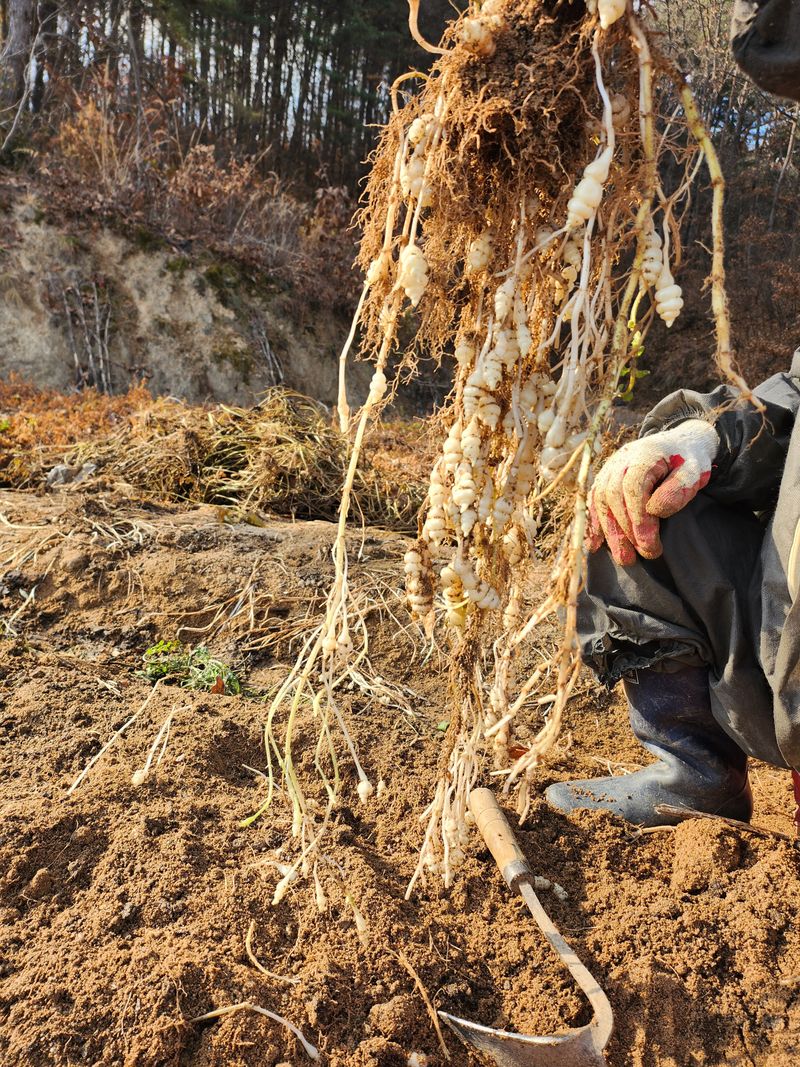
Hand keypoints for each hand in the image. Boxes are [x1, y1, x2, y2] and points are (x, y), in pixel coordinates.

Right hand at [587, 419, 719, 565]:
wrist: (678, 442)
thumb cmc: (688, 459)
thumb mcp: (694, 470)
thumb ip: (679, 488)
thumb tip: (656, 510)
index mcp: (643, 455)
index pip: (633, 489)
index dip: (638, 519)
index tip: (650, 544)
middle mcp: (620, 461)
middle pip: (613, 497)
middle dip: (624, 531)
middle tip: (641, 556)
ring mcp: (609, 469)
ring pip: (601, 502)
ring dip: (610, 532)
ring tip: (624, 558)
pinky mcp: (605, 479)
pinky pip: (594, 502)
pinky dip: (594, 524)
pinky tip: (595, 546)